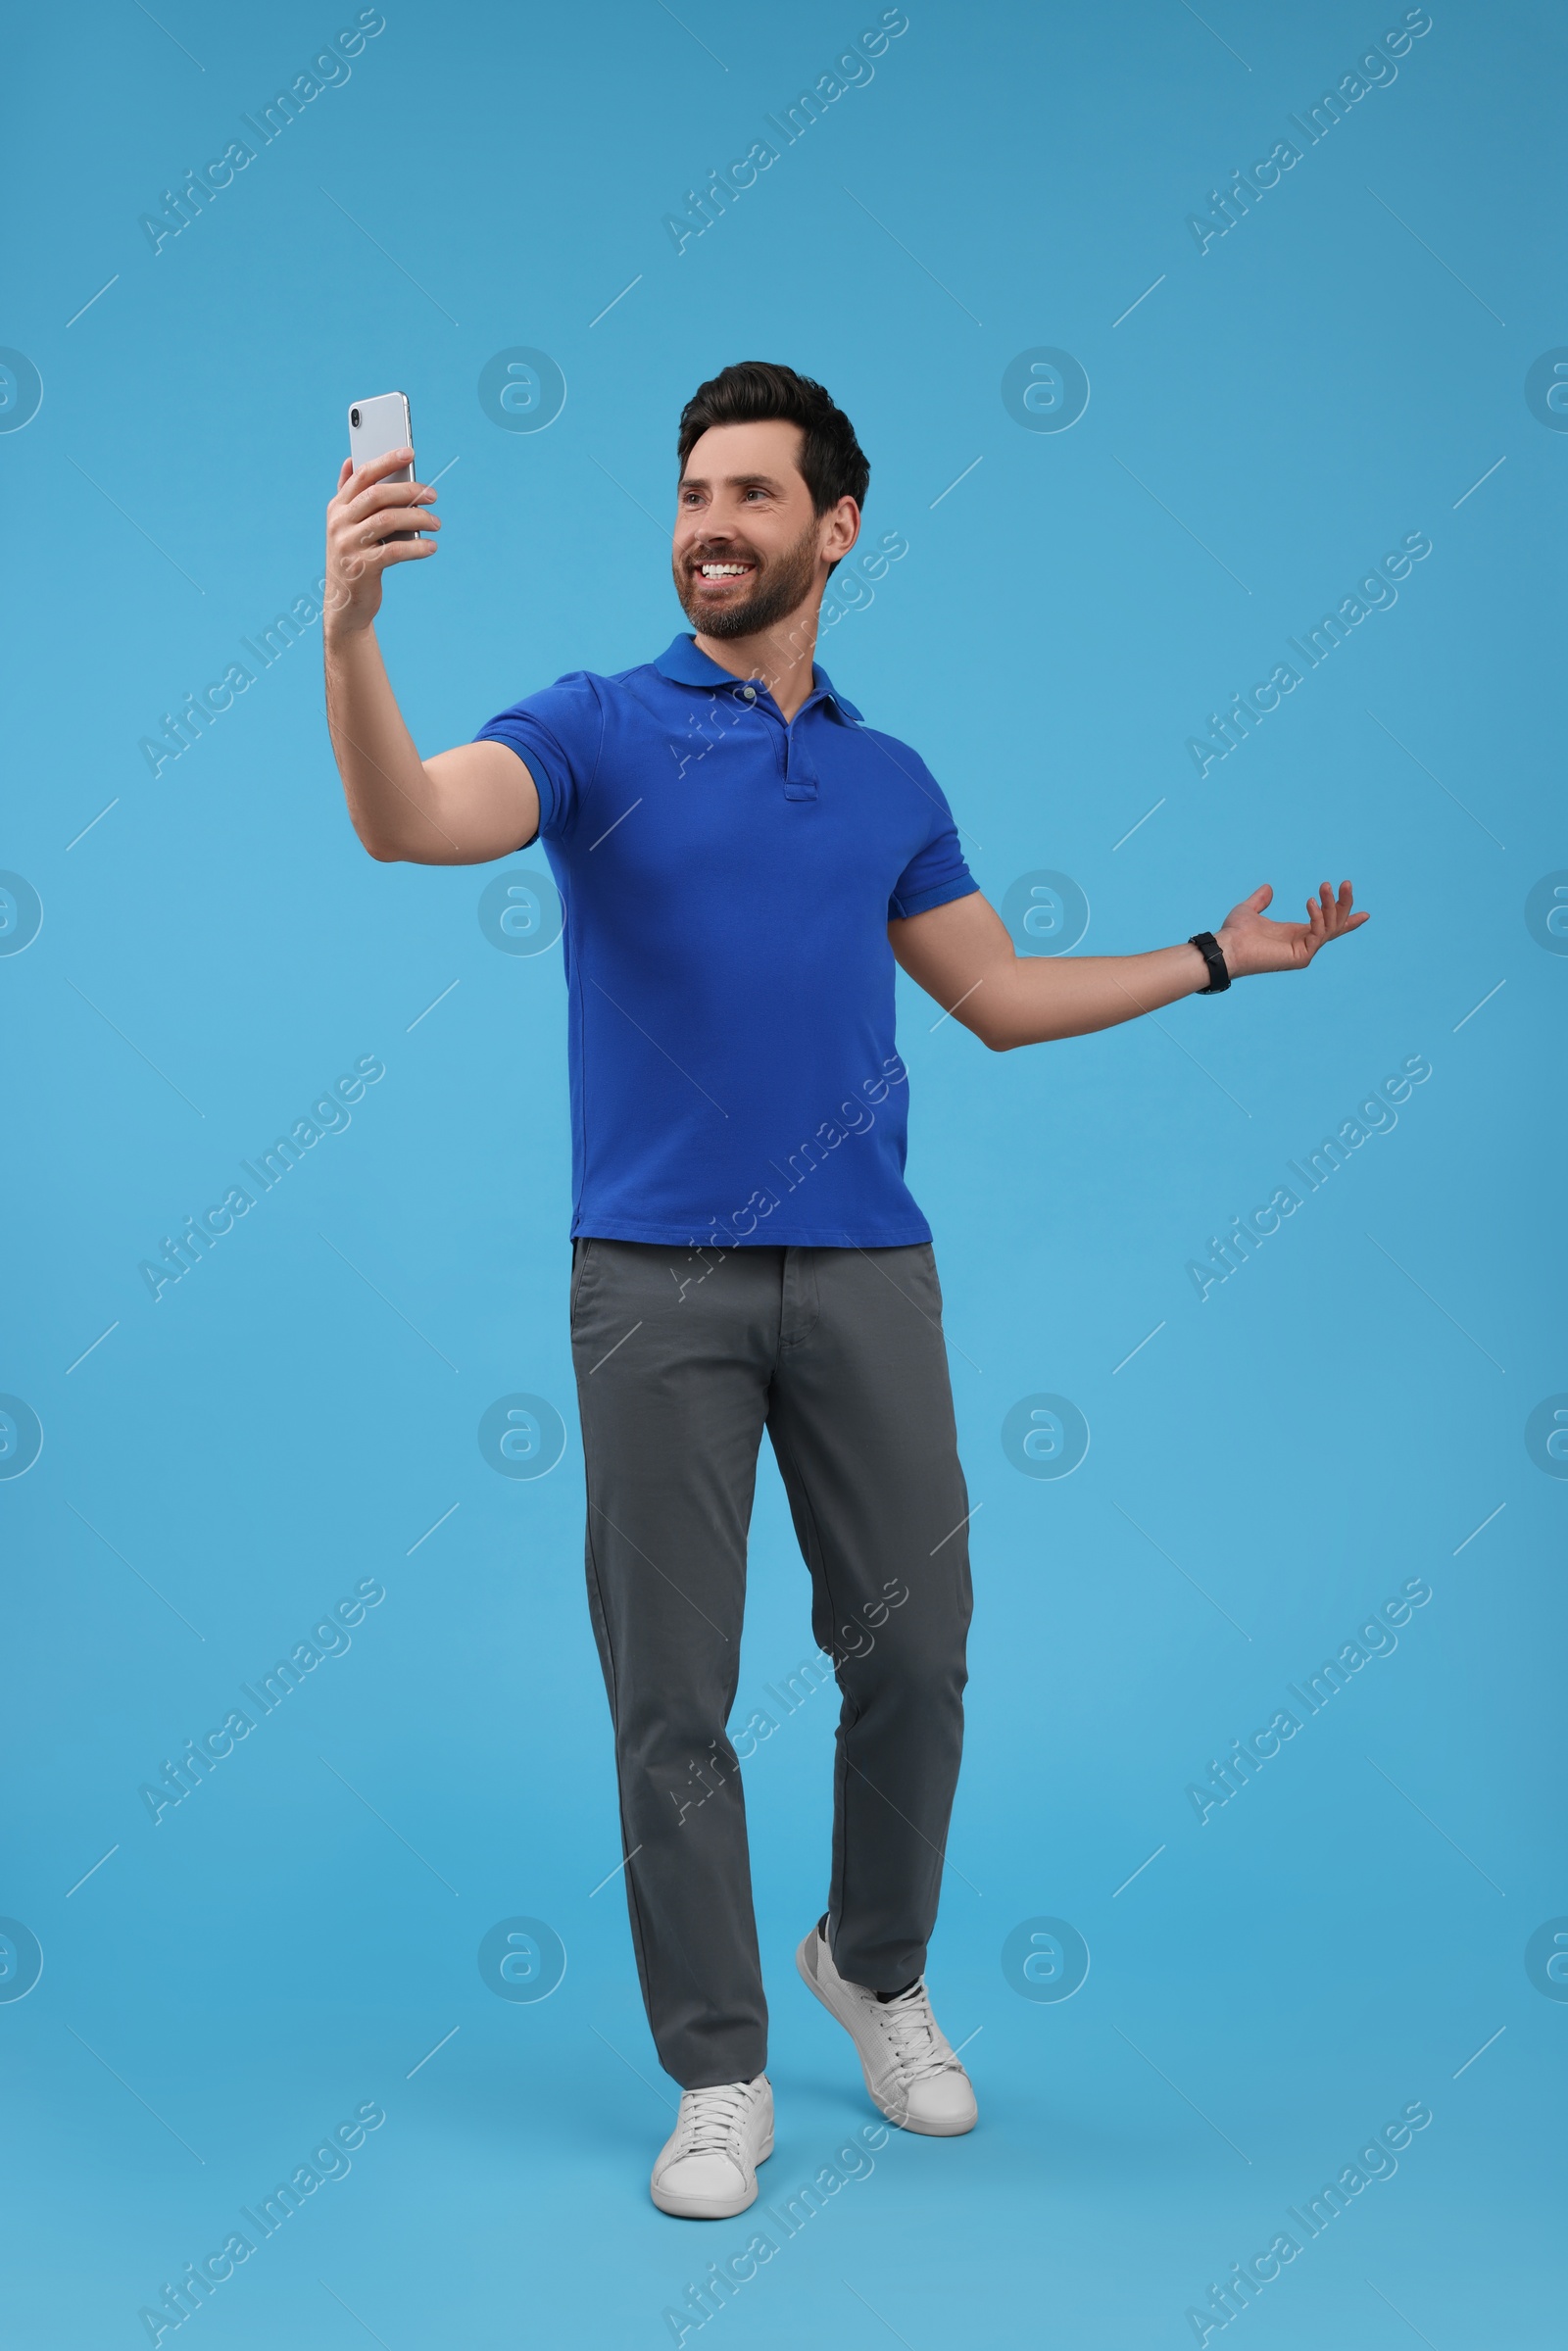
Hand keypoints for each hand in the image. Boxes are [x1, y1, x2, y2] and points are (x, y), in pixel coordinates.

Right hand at [324, 446, 438, 639]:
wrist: (345, 605)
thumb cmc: (354, 560)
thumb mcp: (347, 526)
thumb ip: (349, 495)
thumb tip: (352, 461)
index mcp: (337, 507)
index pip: (363, 475)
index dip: (387, 461)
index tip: (410, 453)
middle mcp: (339, 523)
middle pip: (378, 495)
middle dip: (410, 491)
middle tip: (433, 496)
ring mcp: (348, 545)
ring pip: (388, 520)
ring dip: (418, 519)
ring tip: (437, 523)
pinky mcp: (361, 569)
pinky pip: (395, 551)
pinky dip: (417, 548)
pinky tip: (432, 547)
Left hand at [1214, 880, 1367, 978]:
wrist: (1226, 947)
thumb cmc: (1234, 932)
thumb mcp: (1250, 910)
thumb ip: (1261, 900)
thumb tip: (1268, 888)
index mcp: (1295, 934)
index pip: (1328, 926)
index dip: (1346, 918)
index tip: (1366, 913)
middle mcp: (1303, 944)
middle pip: (1335, 925)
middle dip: (1344, 904)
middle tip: (1346, 883)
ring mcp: (1304, 952)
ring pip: (1330, 927)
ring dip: (1332, 905)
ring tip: (1325, 885)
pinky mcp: (1301, 957)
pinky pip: (1319, 933)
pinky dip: (1318, 916)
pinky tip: (1311, 902)